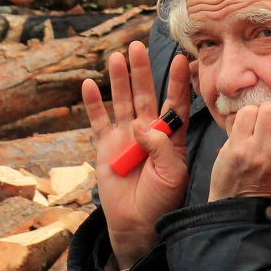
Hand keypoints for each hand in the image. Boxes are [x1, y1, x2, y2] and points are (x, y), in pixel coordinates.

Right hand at [82, 41, 191, 267]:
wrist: (138, 224)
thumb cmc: (161, 200)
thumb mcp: (172, 174)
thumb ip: (160, 147)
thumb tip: (139, 124)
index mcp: (171, 137)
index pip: (175, 103)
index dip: (178, 82)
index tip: (182, 59)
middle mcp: (148, 131)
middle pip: (145, 94)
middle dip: (142, 70)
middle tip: (138, 45)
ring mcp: (125, 137)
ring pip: (122, 101)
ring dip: (119, 80)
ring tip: (117, 56)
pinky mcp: (105, 147)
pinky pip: (98, 121)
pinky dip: (93, 103)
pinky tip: (89, 85)